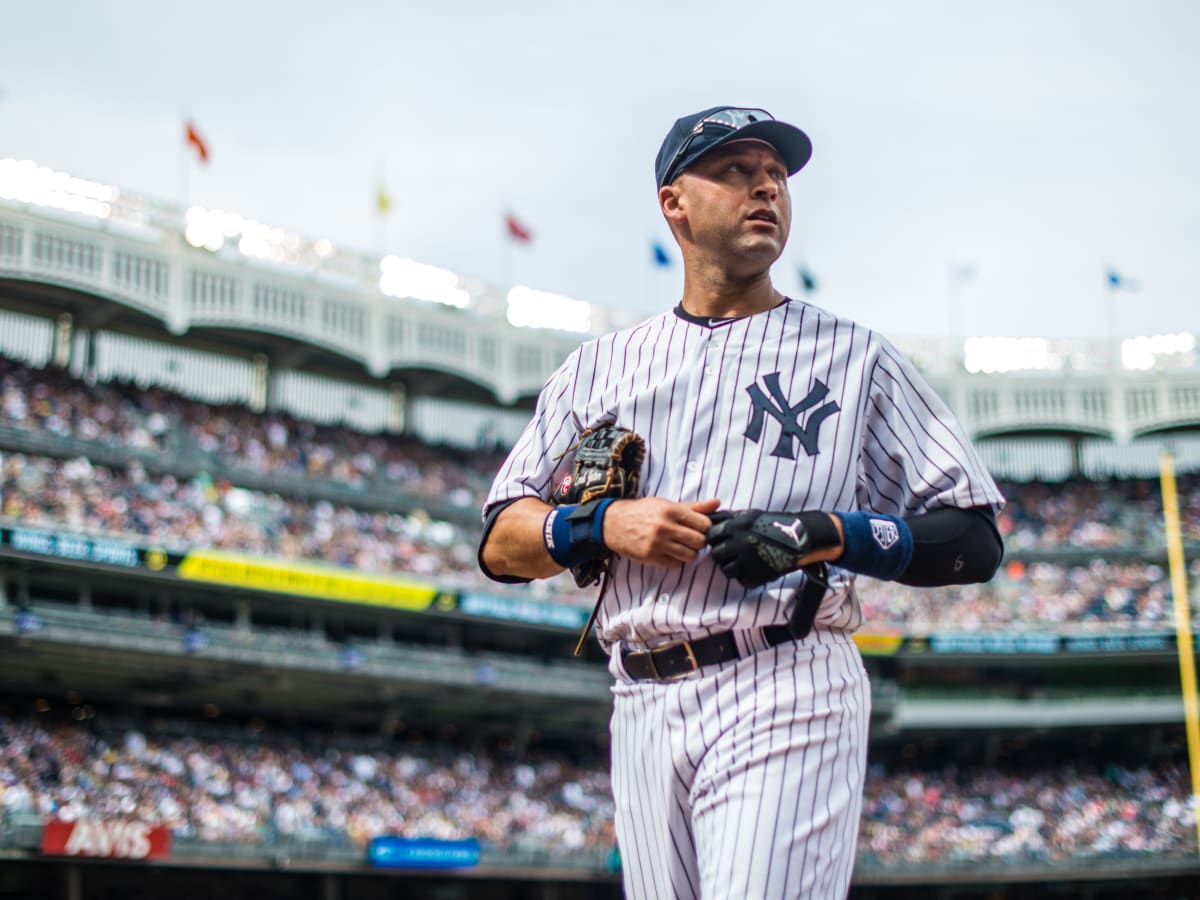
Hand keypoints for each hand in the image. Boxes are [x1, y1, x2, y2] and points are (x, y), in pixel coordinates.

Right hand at [603, 497, 720, 567]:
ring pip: (690, 555)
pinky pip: (675, 564)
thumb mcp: (666, 504)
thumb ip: (693, 506)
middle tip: (691, 538)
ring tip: (680, 545)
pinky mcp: (650, 557)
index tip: (700, 527)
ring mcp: (657, 544)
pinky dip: (676, 560)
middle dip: (699, 541)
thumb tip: (717, 503)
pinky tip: (670, 552)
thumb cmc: (643, 511)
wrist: (613, 522)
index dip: (705, 527)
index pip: (704, 524)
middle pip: (700, 541)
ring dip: (689, 552)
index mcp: (671, 510)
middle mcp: (665, 527)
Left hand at [706, 509, 842, 587]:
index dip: (716, 539)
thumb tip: (710, 518)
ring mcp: (748, 561)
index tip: (723, 541)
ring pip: (727, 570)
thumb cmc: (776, 523)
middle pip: (717, 555)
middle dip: (723, 555)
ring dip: (733, 567)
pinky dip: (747, 577)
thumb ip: (729, 518)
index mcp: (737, 527)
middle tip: (733, 553)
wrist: (801, 537)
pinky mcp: (758, 575)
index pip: (712, 536)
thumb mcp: (751, 515)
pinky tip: (754, 569)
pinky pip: (743, 581)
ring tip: (744, 562)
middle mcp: (739, 544)